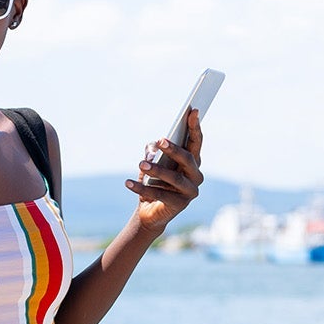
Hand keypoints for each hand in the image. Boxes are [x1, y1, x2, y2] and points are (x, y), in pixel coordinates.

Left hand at [125, 108, 203, 235]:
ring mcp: (190, 191)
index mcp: (193, 162)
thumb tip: (153, 147)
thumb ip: (154, 152)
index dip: (195, 127)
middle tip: (159, 140)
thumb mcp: (152, 163)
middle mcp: (196, 176)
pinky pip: (159, 194)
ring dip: (156, 170)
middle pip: (188, 158)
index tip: (192, 111)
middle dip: (174, 149)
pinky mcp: (179, 205)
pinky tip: (128, 183)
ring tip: (141, 164)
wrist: (150, 213)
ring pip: (174, 177)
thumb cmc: (154, 182)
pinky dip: (141, 188)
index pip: (196, 142)